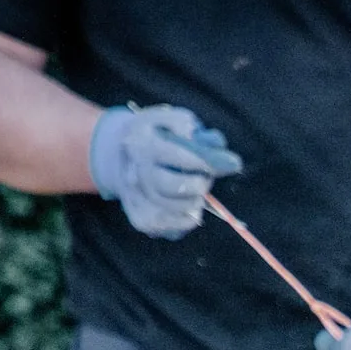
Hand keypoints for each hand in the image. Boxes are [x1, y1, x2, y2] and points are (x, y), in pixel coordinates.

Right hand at [87, 104, 241, 237]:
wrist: (118, 156)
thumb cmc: (156, 136)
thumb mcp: (172, 121)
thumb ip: (195, 130)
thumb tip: (216, 143)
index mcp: (141, 143)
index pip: (177, 156)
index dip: (207, 162)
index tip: (232, 163)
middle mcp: (134, 172)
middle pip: (175, 187)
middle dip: (199, 184)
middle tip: (205, 180)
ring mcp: (135, 199)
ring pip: (178, 210)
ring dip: (196, 201)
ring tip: (195, 189)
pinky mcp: (140, 220)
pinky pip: (175, 228)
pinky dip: (189, 217)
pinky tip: (187, 203)